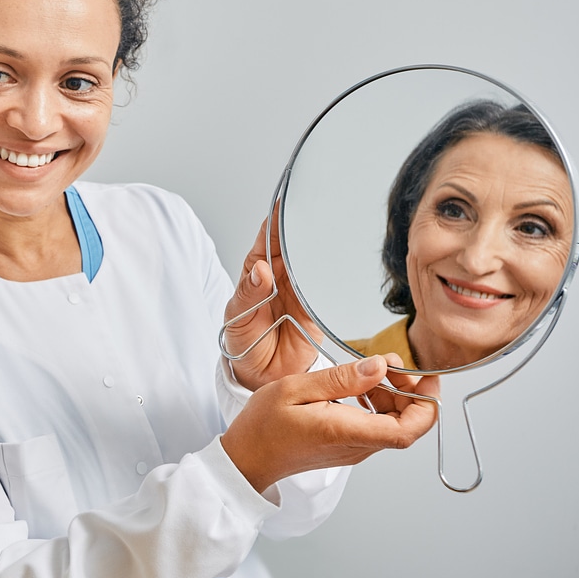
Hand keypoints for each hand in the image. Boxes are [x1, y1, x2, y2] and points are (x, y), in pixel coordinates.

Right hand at [221, 355, 438, 492]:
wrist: (247, 458)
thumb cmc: (263, 426)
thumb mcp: (295, 389)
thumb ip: (340, 379)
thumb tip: (379, 368)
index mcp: (345, 431)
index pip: (407, 430)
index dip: (427, 404)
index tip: (427, 377)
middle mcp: (356, 446)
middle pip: (407, 425)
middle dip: (411, 392)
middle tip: (392, 362)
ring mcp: (354, 449)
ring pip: (394, 425)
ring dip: (395, 396)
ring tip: (373, 370)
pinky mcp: (348, 447)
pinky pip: (377, 426)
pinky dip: (379, 404)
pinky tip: (359, 387)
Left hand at [222, 208, 324, 390]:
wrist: (261, 376)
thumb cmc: (244, 342)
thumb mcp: (237, 318)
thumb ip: (248, 294)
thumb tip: (260, 269)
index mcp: (256, 273)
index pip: (266, 239)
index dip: (275, 220)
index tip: (284, 200)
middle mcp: (280, 277)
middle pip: (293, 244)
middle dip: (302, 225)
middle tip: (316, 205)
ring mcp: (300, 291)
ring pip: (311, 261)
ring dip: (319, 246)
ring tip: (332, 224)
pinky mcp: (316, 307)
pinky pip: (325, 286)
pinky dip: (332, 274)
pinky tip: (340, 259)